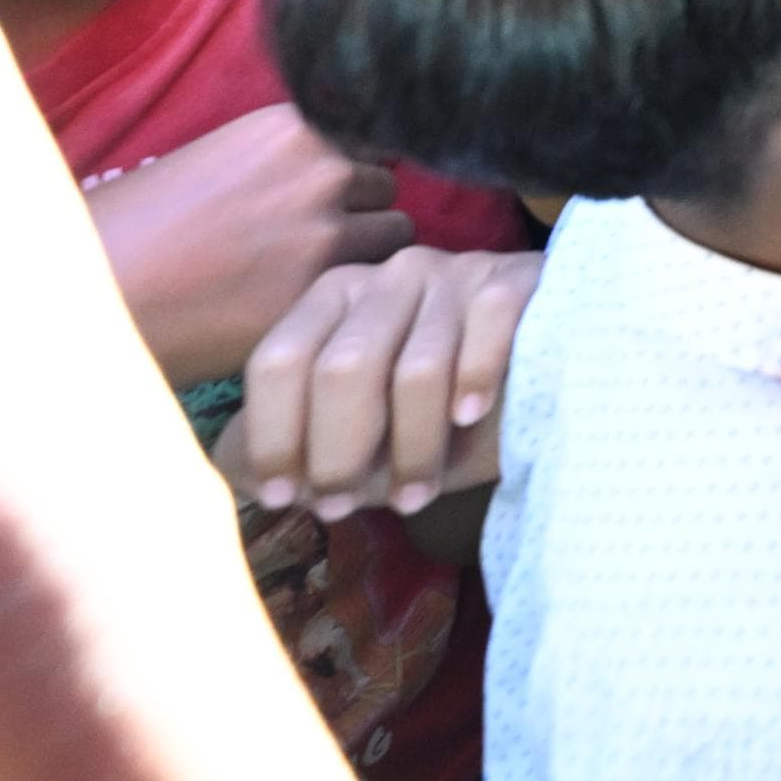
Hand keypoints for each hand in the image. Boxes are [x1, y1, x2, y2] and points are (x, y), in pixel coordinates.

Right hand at [86, 103, 415, 384]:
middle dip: (362, 216)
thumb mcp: (214, 163)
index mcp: (290, 127)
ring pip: (393, 243)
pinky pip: (371, 296)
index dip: (348, 176)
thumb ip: (283, 161)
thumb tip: (340, 172)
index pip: (368, 138)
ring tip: (316, 287)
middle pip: (386, 188)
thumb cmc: (132, 233)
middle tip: (314, 252)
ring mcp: (326, 234)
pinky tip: (313, 319)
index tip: (329, 201)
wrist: (83, 299)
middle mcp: (321, 170)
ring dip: (367, 264)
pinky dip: (353, 308)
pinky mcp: (318, 298)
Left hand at [223, 245, 539, 518]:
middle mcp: (389, 275)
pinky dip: (475, 381)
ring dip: (413, 449)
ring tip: (415, 498)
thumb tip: (229, 470)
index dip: (275, 435)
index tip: (284, 497)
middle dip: (339, 451)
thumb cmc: (441, 408)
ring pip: (417, 369)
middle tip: (345, 508)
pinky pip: (487, 329)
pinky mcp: (515, 280)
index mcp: (334, 298)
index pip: (279, 360)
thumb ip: (297, 439)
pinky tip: (471, 418)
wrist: (551, 372)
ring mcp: (456, 272)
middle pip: (343, 368)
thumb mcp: (363, 428)